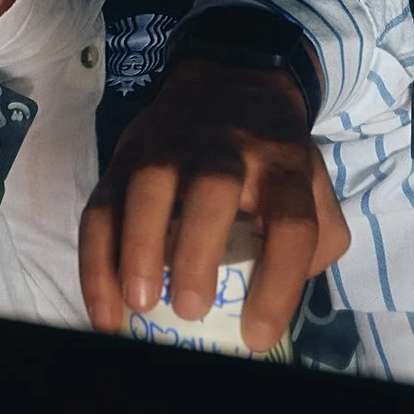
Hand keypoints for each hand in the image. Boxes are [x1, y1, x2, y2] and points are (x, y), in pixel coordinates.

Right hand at [80, 57, 349, 353]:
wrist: (232, 78)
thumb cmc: (271, 152)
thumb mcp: (312, 181)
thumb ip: (318, 237)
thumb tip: (284, 297)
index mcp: (282, 163)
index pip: (291, 221)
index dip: (278, 281)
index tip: (256, 336)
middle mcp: (226, 149)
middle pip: (214, 188)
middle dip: (198, 249)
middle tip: (190, 308)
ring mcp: (170, 146)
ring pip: (149, 185)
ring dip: (138, 246)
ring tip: (139, 304)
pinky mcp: (127, 152)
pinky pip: (103, 203)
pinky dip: (96, 258)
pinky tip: (105, 310)